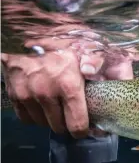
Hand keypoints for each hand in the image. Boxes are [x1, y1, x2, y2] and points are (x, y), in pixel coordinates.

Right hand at [1, 35, 138, 138]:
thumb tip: (99, 74)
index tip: (86, 127)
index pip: (77, 125)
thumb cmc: (64, 43)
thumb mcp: (88, 48)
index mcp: (68, 84)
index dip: (83, 129)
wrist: (26, 32)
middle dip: (68, 124)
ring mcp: (26, 93)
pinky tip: (43, 102)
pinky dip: (35, 114)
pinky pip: (26, 117)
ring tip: (58, 105)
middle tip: (73, 114)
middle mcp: (46, 92)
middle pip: (59, 127)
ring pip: (42, 123)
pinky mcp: (13, 93)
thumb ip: (99, 62)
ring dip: (51, 119)